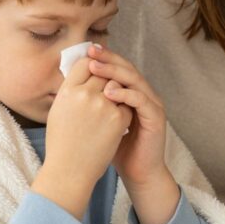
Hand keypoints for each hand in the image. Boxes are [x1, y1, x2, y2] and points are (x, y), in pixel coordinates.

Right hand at [37, 57, 131, 217]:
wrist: (69, 172)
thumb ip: (71, 90)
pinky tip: (116, 122)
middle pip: (103, 72)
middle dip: (107, 78)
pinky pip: (127, 104)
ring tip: (111, 105)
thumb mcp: (58, 111)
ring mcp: (102, 105)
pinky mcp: (117, 118)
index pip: (84, 63)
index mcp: (67, 91)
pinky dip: (124, 111)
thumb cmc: (61, 144)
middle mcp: (84, 94)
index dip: (93, 64)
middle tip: (109, 86)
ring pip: (118, 86)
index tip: (97, 67)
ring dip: (117, 92)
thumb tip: (83, 70)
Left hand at [86, 45, 168, 189]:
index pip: (118, 68)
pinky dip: (126, 94)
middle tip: (91, 51)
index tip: (84, 51)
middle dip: (108, 59)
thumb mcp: (100, 121)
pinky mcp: (156, 117)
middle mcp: (144, 94)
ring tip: (96, 68)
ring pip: (135, 80)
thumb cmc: (116, 148)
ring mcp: (152, 104)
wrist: (137, 172)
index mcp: (131, 93)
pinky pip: (141, 100)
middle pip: (127, 68)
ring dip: (115, 72)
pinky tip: (109, 92)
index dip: (103, 58)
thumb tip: (68, 85)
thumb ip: (92, 103)